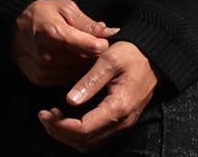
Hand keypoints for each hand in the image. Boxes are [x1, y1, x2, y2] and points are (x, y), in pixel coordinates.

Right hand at [11, 0, 117, 85]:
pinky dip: (73, 72)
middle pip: (84, 61)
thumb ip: (86, 22)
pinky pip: (66, 79)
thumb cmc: (40, 13)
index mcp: (55, 33)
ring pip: (77, 73)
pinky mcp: (41, 79)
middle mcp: (48, 55)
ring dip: (85, 66)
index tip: (106, 42)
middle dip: (95, 56)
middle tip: (99, 49)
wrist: (13, 26)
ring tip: (87, 55)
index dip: (101, 45)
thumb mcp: (64, 8)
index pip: (88, 45)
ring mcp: (44, 69)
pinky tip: (74, 62)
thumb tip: (108, 32)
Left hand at [38, 41, 160, 152]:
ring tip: (52, 118)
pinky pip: (96, 137)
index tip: (45, 113)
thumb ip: (89, 81)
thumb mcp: (108, 59)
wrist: (153, 56)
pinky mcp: (120, 121)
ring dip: (68, 135)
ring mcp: (121, 124)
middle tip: (44, 115)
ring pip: (90, 143)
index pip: (84, 129)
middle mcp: (121, 122)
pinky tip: (68, 119)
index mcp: (118, 107)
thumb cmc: (132, 54)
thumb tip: (69, 100)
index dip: (61, 126)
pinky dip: (78, 133)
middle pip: (85, 142)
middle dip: (60, 132)